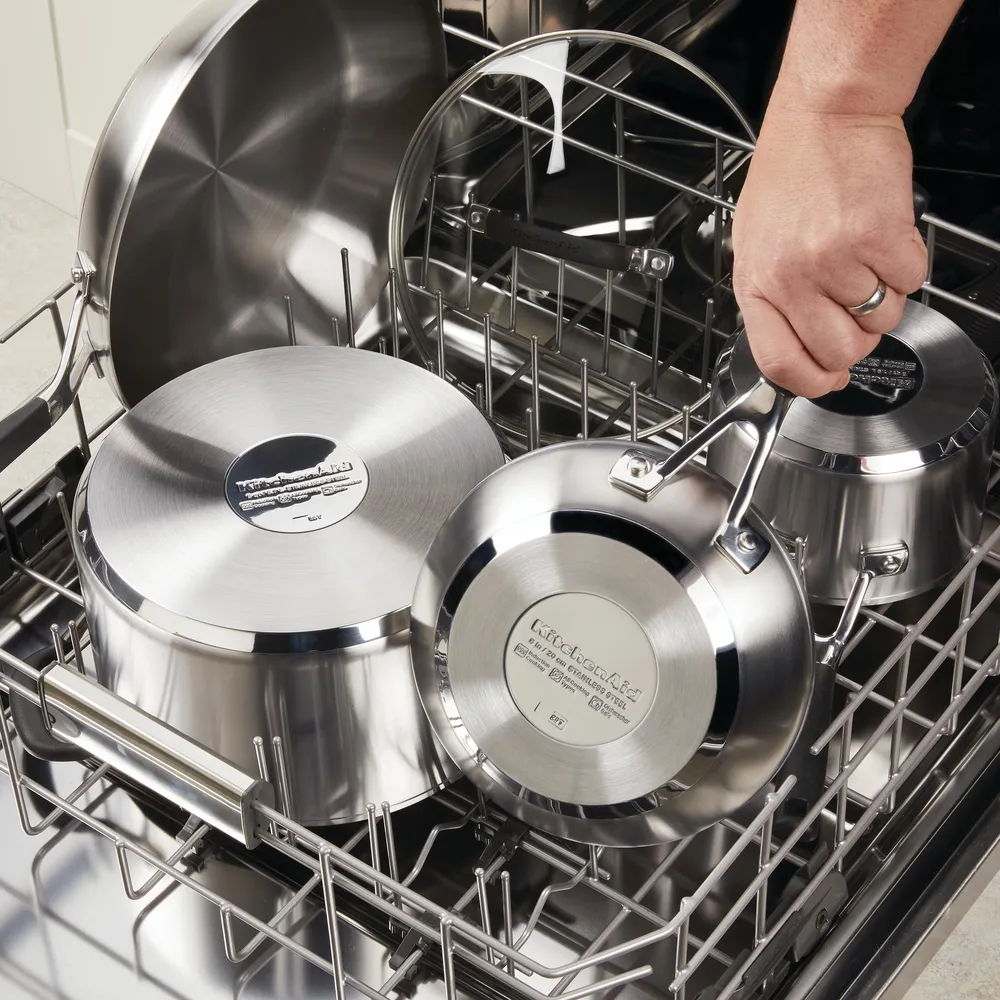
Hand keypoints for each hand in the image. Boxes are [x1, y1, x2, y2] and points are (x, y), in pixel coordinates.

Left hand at [731, 100, 927, 396]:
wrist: (825, 114)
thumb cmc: (790, 172)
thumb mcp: (755, 242)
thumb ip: (773, 297)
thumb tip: (799, 349)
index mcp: (755, 283)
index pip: (779, 363)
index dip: (810, 383)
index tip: (827, 380)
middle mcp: (790, 277)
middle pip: (840, 352)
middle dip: (858, 339)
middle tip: (855, 307)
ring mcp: (833, 259)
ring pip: (881, 319)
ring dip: (883, 296)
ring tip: (864, 256)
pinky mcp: (877, 237)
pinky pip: (911, 282)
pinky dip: (907, 265)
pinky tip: (883, 236)